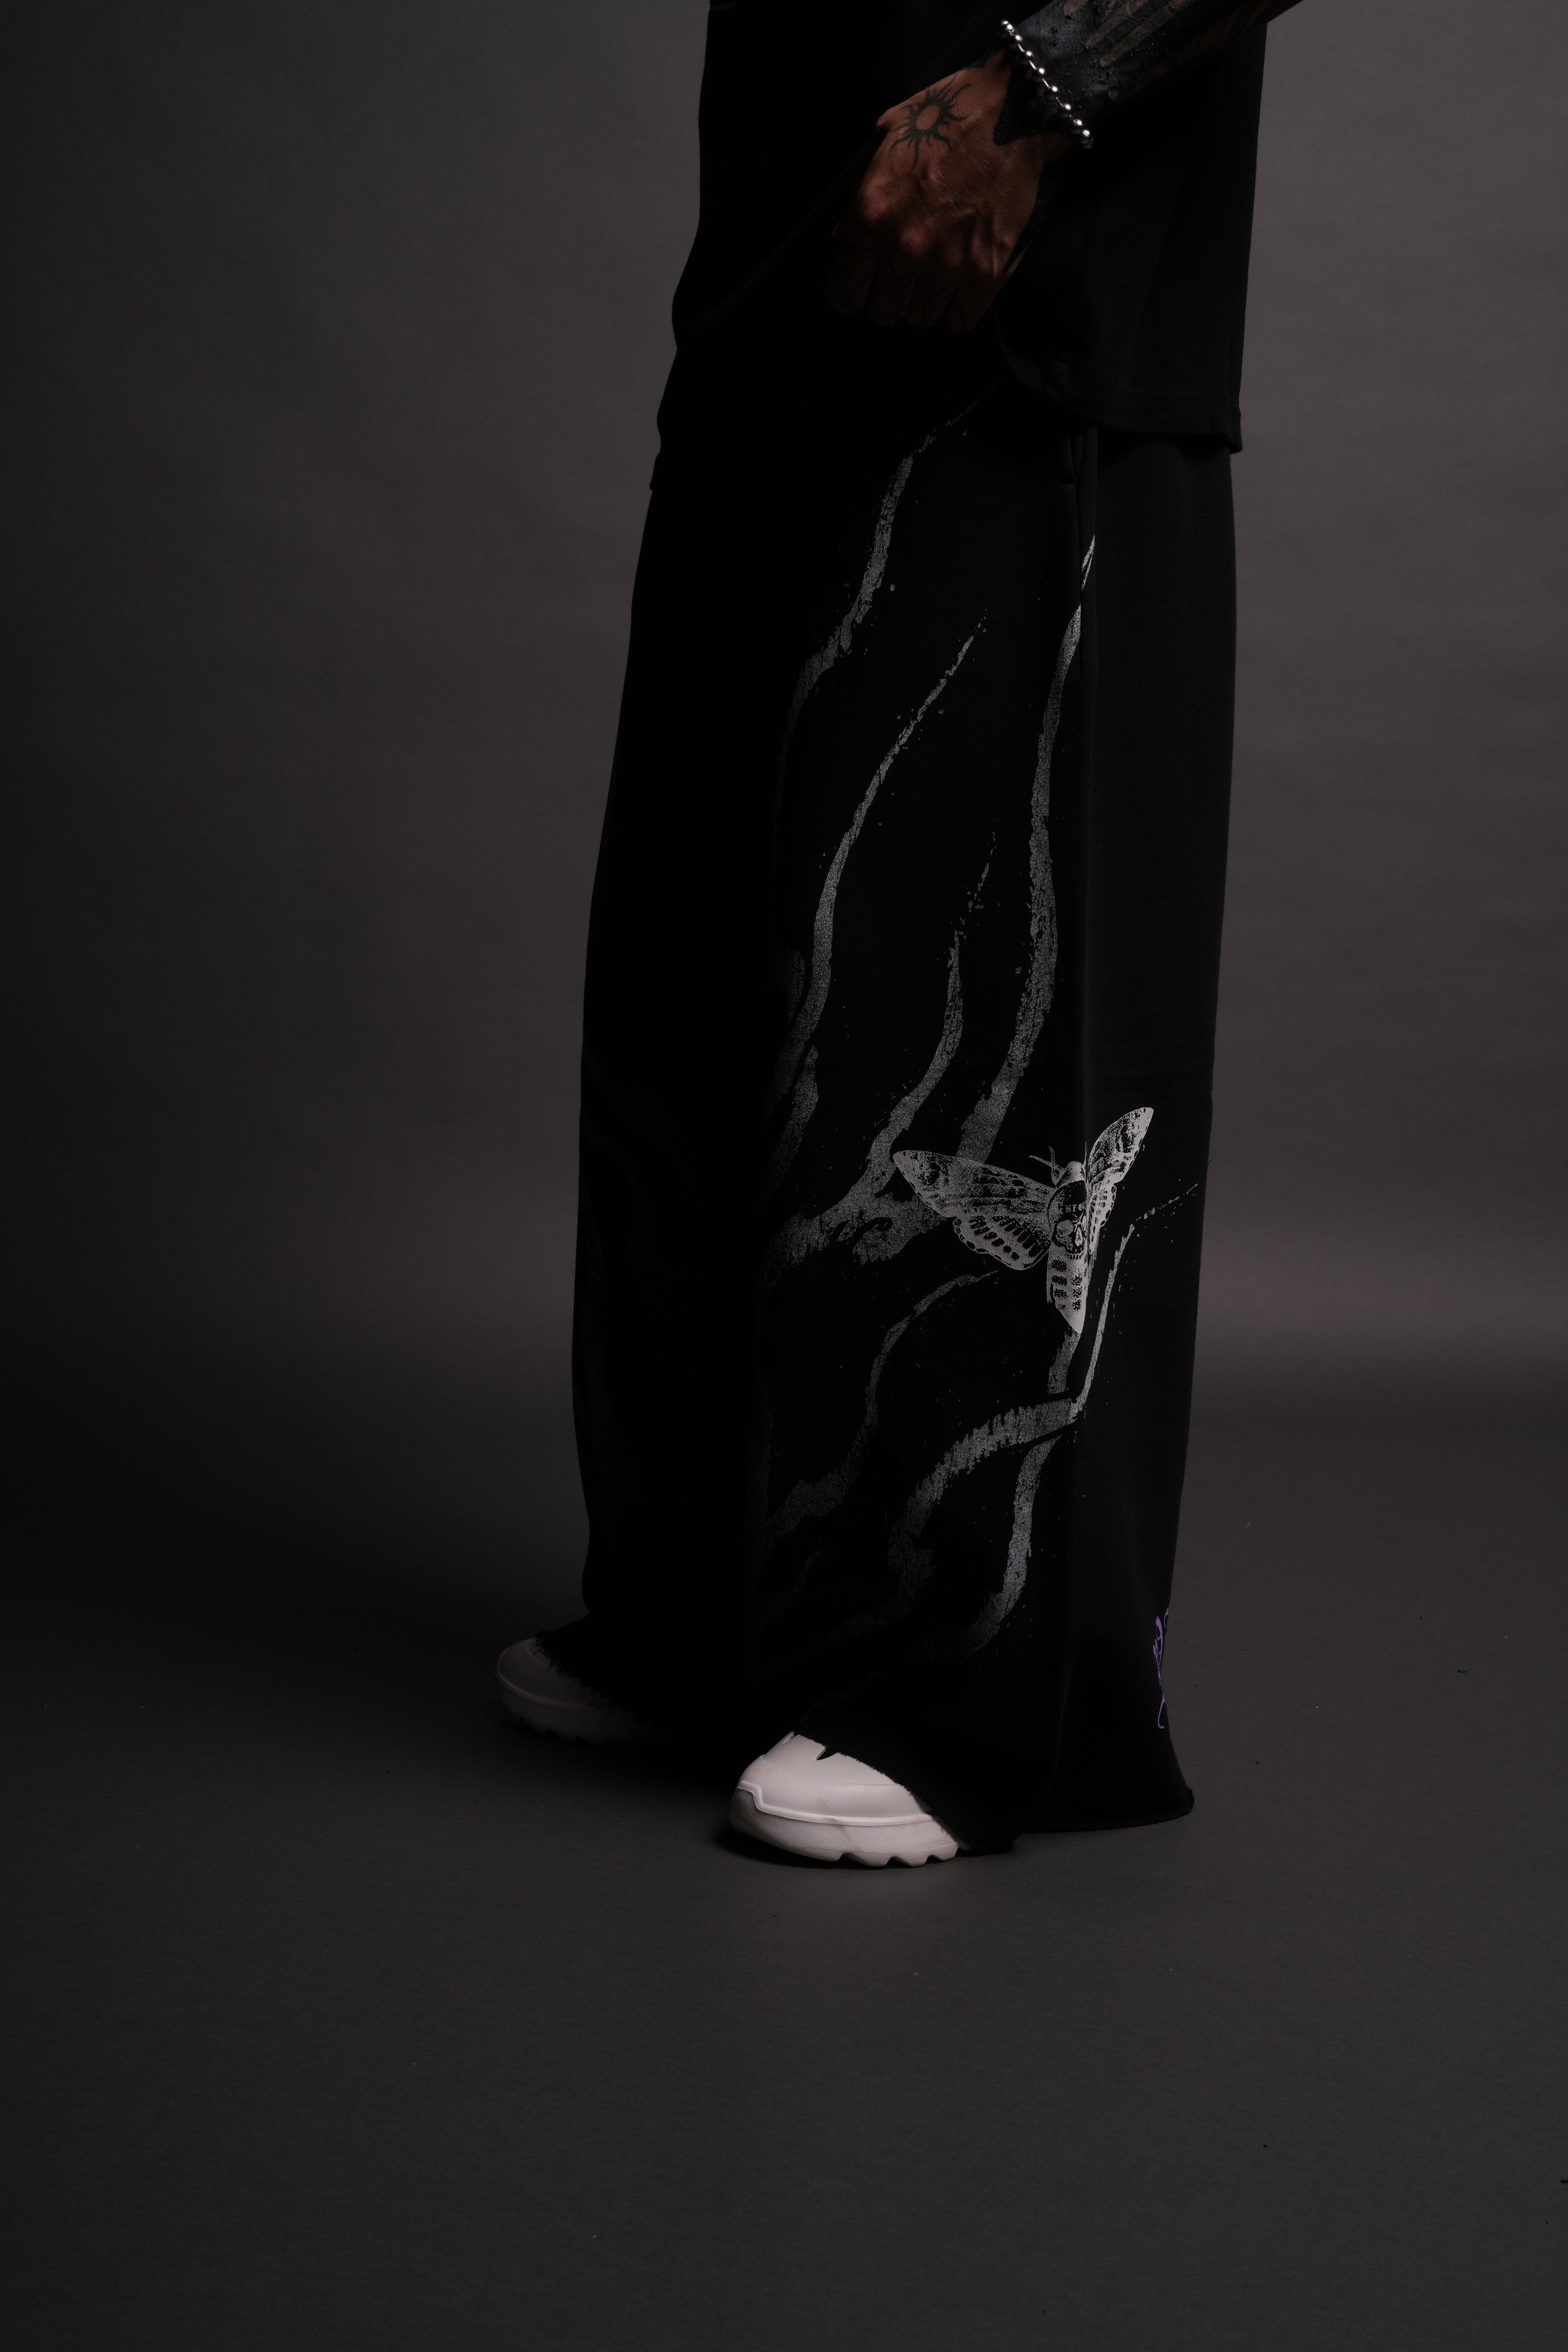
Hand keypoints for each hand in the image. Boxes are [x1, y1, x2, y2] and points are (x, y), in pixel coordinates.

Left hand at [826, 50, 1066, 332]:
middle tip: (903, 276)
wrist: (1015, 108)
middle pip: (882, 311)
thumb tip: (841, 239)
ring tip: (934, 276)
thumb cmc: (947, 114)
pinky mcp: (987, 272)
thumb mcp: (887, 138)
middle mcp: (904, 246)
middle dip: (889, 296)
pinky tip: (960, 294)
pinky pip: (962, 320)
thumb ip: (860, 191)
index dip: (852, 290)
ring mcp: (947, 263)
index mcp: (872, 214)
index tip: (863, 284)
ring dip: (924, 302)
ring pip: (921, 318)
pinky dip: (959, 312)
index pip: (844, 291)